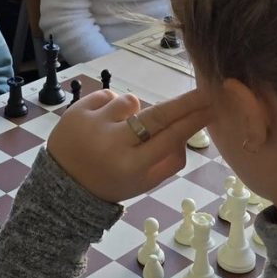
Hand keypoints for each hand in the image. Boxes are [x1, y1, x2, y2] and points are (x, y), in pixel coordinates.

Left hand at [47, 87, 212, 203]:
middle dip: (186, 102)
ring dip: (133, 109)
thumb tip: (188, 130)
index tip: (213, 106)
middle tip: (205, 91)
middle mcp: (113, 144)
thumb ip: (170, 160)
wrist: (63, 186)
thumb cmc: (111, 183)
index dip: (194, 120)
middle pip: (158, 115)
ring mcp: (93, 125)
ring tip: (119, 129)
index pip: (171, 137)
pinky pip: (108, 95)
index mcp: (132, 167)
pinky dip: (111, 106)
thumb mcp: (143, 183)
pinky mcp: (76, 110)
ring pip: (131, 100)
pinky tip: (103, 124)